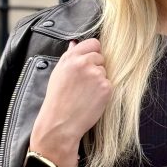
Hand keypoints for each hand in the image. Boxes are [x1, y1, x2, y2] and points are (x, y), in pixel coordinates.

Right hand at [30, 38, 111, 163]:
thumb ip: (69, 56)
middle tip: (84, 83)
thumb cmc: (57, 100)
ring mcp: (97, 75)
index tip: (89, 62)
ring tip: (85, 93)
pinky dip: (103, 92)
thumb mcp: (58, 73)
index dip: (93, 52)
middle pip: (101, 57)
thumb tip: (75, 44)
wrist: (60, 123)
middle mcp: (84, 63)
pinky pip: (109, 84)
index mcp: (71, 58)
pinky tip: (91, 100)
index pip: (93, 43)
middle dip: (96, 67)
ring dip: (99, 80)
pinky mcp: (106, 87)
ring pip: (105, 71)